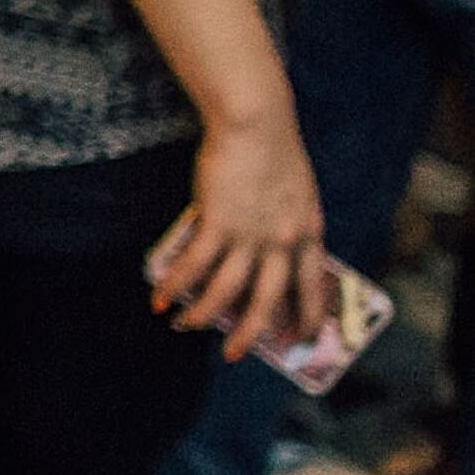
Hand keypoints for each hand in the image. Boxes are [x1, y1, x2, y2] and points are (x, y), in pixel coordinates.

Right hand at [153, 111, 330, 361]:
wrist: (255, 120)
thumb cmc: (272, 146)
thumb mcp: (295, 191)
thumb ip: (286, 222)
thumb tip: (258, 251)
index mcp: (308, 231)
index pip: (313, 286)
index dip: (307, 316)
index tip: (300, 338)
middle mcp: (283, 239)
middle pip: (269, 299)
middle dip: (251, 332)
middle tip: (235, 354)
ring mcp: (251, 233)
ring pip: (227, 290)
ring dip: (203, 314)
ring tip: (184, 325)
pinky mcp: (219, 222)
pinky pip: (196, 266)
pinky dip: (176, 286)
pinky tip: (161, 298)